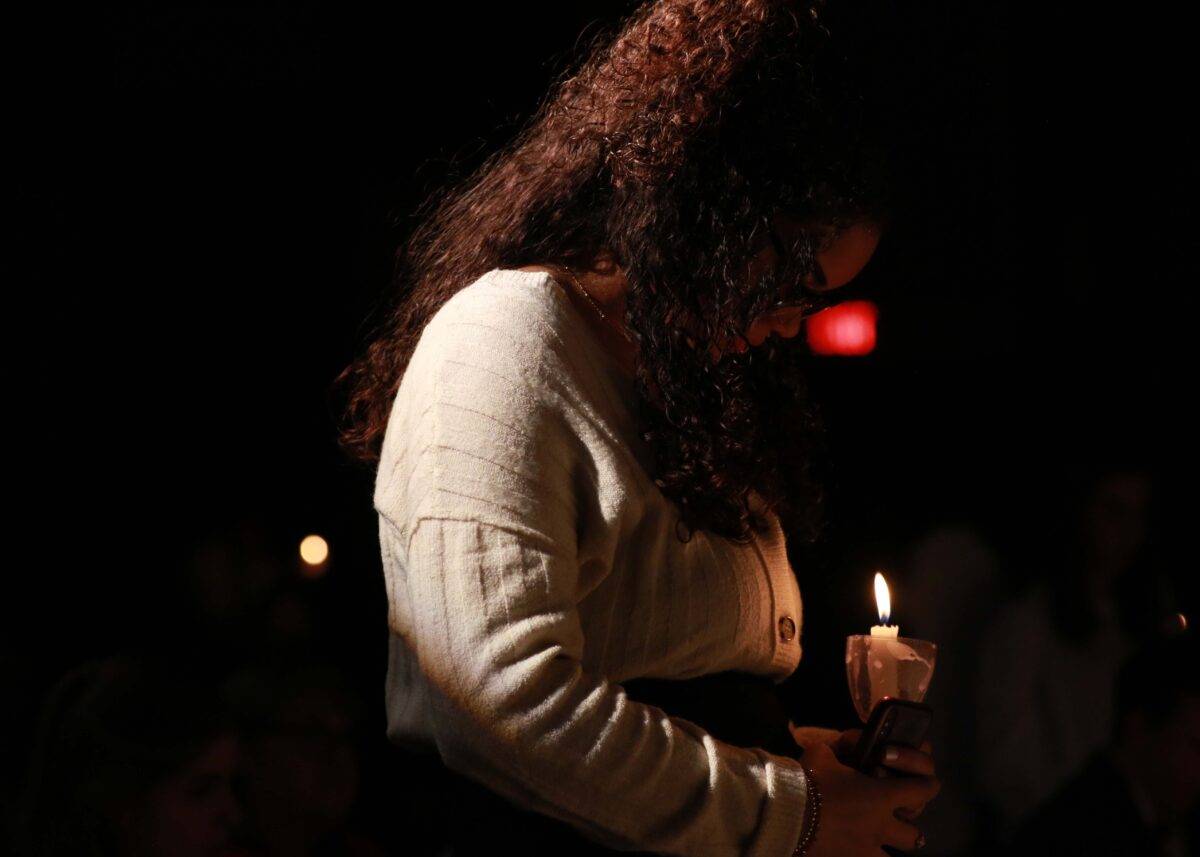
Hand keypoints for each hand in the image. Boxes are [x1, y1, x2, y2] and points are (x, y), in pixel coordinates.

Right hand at [801, 741, 939, 856]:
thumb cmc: (808, 780)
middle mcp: (882, 826)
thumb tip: (856, 739)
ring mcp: (867, 849)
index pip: (923, 791)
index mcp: (882, 796)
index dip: (928, 785)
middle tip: (898, 819)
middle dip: (909, 827)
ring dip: (890, 847)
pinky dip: (863, 855)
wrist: (785, 813)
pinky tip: (853, 849)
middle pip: (914, 835)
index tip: (926, 784)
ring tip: (877, 841)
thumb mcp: (824, 752)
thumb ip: (845, 744)